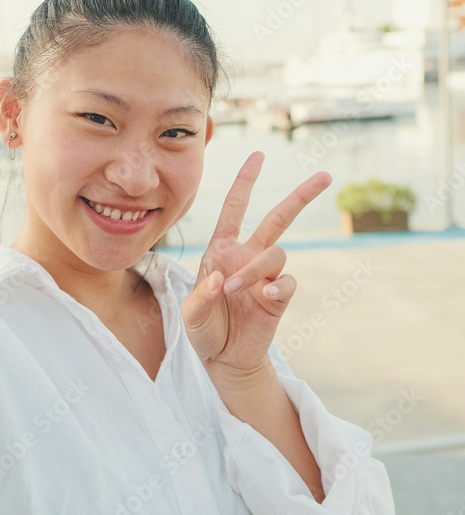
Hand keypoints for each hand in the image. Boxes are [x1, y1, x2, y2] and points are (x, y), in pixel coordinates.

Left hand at [181, 152, 331, 375]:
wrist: (224, 360)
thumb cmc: (204, 330)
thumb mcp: (190, 316)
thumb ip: (201, 297)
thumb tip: (220, 278)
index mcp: (222, 249)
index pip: (236, 207)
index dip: (246, 181)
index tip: (259, 155)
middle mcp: (247, 256)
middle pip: (278, 218)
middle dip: (301, 196)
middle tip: (325, 176)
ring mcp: (266, 276)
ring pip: (276, 253)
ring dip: (255, 268)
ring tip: (234, 290)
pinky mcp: (280, 298)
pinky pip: (287, 283)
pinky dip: (278, 287)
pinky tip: (267, 297)